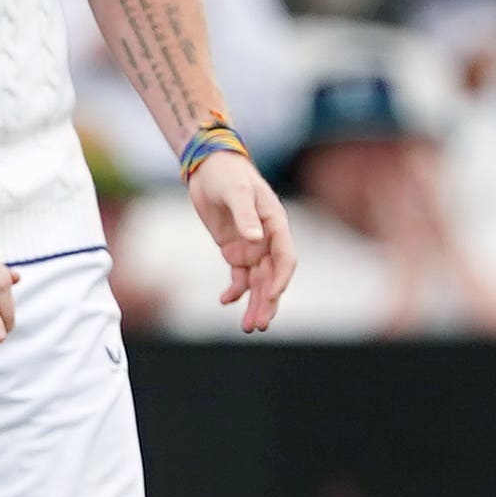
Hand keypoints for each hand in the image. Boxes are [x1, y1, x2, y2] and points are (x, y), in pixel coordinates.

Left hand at [186, 150, 292, 333]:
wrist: (209, 169)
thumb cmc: (227, 176)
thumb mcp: (235, 191)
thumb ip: (245, 215)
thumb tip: (254, 238)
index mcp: (277, 226)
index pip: (285, 259)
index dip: (281, 279)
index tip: (272, 297)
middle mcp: (268, 240)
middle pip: (272, 278)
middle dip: (267, 302)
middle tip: (257, 325)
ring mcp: (252, 247)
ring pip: (257, 282)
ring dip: (255, 303)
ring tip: (248, 327)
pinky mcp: (234, 250)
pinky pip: (239, 276)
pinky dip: (235, 290)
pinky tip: (226, 301)